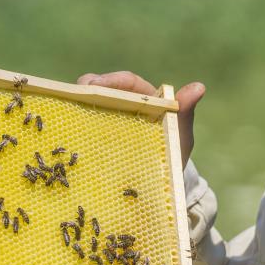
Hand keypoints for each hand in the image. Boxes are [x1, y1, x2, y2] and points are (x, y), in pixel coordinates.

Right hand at [75, 71, 205, 165]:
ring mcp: (109, 121)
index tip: (96, 84)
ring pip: (90, 105)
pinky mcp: (97, 138)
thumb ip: (185, 112)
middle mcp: (124, 105)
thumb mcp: (180, 135)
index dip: (112, 80)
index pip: (127, 83)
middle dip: (89, 85)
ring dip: (77, 102)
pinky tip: (65, 132)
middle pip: (103, 88)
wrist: (163, 184)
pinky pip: (84, 127)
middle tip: (79, 90)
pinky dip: (74, 126)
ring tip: (67, 107)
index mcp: (145, 99)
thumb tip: (199, 87)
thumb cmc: (174, 154)